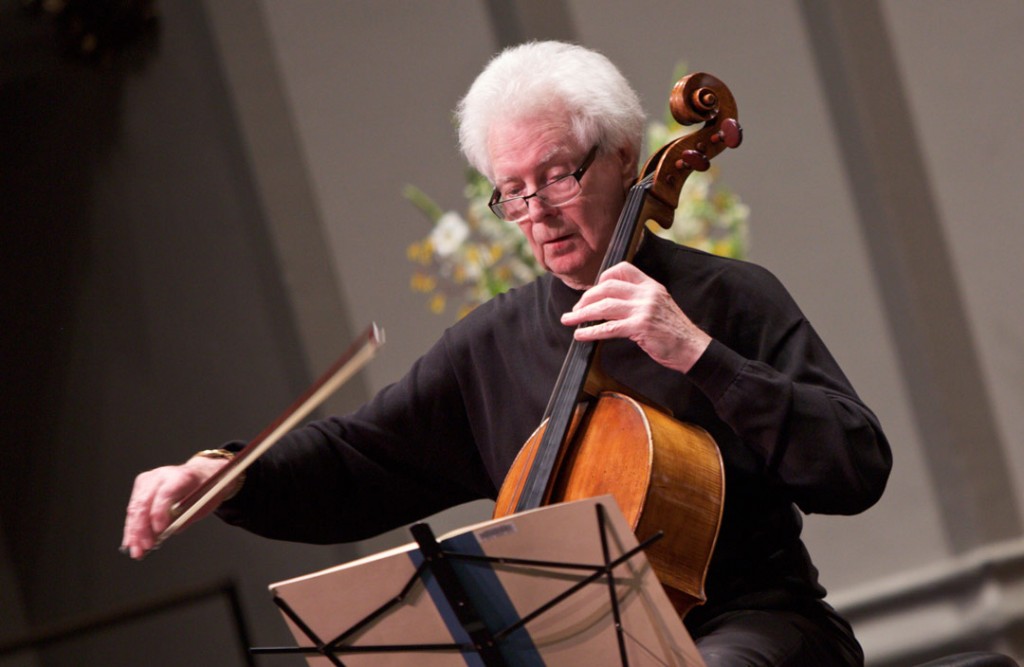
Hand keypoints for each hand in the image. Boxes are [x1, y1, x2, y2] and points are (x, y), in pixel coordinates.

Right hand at [120, 455, 229, 559]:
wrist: (200, 475)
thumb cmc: (203, 491)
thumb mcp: (202, 506)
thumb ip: (183, 519)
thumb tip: (162, 535)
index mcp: (181, 476)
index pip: (165, 494)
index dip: (159, 513)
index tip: (159, 531)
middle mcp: (161, 475)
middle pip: (145, 503)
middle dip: (142, 529)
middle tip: (144, 548)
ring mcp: (149, 479)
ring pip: (135, 508)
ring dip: (133, 532)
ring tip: (136, 550)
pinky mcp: (141, 485)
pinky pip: (133, 509)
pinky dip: (132, 527)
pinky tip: (131, 541)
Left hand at [560, 262, 710, 372]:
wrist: (693, 348)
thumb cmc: (673, 331)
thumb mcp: (659, 305)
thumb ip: (638, 300)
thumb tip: (608, 303)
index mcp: (651, 285)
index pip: (621, 270)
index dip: (602, 278)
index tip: (591, 291)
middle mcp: (647, 293)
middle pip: (607, 287)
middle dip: (586, 299)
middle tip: (575, 310)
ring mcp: (644, 309)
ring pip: (604, 306)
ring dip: (582, 313)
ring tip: (569, 320)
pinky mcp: (641, 327)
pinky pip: (609, 327)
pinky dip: (591, 331)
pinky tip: (580, 335)